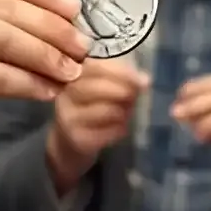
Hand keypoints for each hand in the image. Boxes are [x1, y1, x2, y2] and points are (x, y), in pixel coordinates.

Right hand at [47, 56, 149, 191]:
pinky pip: (107, 132)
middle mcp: (65, 95)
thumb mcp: (101, 89)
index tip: (143, 80)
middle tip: (135, 97)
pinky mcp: (76, 139)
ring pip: (104, 111)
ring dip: (123, 112)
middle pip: (96, 88)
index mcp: (73, 75)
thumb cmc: (90, 109)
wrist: (68, 143)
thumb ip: (121, 80)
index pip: (96, 67)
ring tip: (127, 113)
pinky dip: (120, 130)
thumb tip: (145, 80)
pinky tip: (120, 129)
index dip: (122, 72)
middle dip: (123, 91)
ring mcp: (68, 118)